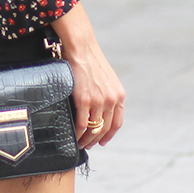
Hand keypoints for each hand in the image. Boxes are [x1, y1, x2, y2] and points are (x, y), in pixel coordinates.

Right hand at [50, 3, 124, 149]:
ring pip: (94, 129)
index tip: (103, 141)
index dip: (109, 135)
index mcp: (119, 95)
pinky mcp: (84, 100)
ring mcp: (98, 101)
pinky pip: (82, 124)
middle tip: (88, 145)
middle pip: (105, 129)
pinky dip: (78, 134)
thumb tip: (99, 107)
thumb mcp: (107, 78)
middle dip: (96, 140)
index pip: (117, 123)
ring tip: (80, 144)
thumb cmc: (91, 60)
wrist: (82, 47)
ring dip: (87, 140)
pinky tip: (74, 137)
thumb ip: (107, 93)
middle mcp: (112, 100)